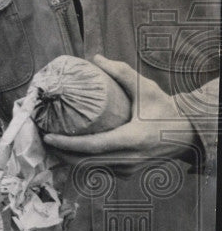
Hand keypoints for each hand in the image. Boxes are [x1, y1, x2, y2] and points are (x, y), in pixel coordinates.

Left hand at [43, 55, 199, 175]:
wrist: (186, 133)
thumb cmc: (164, 109)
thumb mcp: (147, 89)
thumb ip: (122, 73)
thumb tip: (95, 57)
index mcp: (133, 139)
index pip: (94, 146)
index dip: (69, 144)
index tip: (48, 137)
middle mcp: (130, 158)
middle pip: (87, 162)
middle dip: (62, 153)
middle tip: (43, 139)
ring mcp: (129, 169)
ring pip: (91, 170)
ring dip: (69, 160)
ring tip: (51, 146)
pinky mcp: (127, 172)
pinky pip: (99, 170)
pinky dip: (82, 162)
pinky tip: (68, 152)